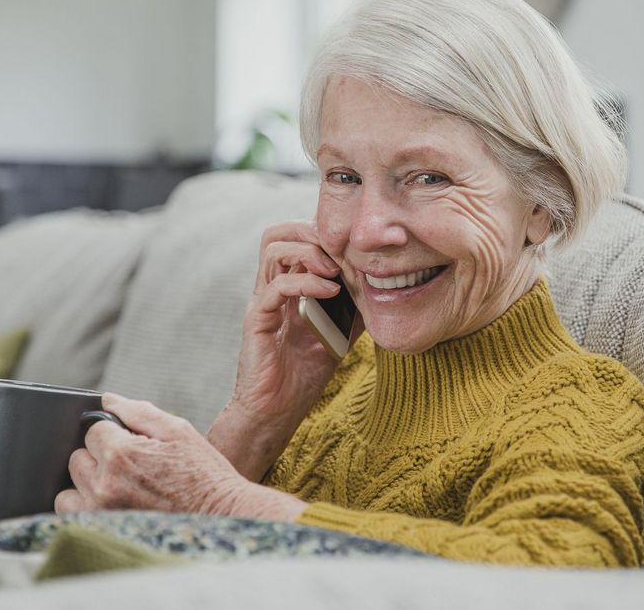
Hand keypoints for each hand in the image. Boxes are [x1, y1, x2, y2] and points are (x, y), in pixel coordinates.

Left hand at [55, 393, 304, 520]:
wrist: (221, 517)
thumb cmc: (203, 473)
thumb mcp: (177, 430)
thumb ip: (137, 411)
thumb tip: (107, 400)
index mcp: (121, 454)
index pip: (92, 430)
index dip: (113, 432)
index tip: (133, 443)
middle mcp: (104, 485)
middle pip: (77, 458)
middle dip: (98, 456)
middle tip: (131, 464)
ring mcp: (100, 512)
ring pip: (69, 490)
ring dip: (86, 484)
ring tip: (117, 486)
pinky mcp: (102, 533)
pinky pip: (72, 516)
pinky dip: (85, 507)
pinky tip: (110, 503)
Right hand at [209, 221, 362, 479]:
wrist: (277, 412)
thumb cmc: (305, 374)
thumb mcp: (340, 332)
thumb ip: (355, 306)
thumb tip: (386, 286)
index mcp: (288, 286)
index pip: (296, 237)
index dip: (324, 234)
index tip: (355, 249)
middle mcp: (271, 287)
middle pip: (279, 232)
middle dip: (314, 232)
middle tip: (343, 252)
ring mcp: (263, 300)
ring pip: (272, 248)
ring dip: (309, 250)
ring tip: (335, 269)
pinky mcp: (258, 319)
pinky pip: (276, 285)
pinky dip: (306, 281)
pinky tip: (330, 292)